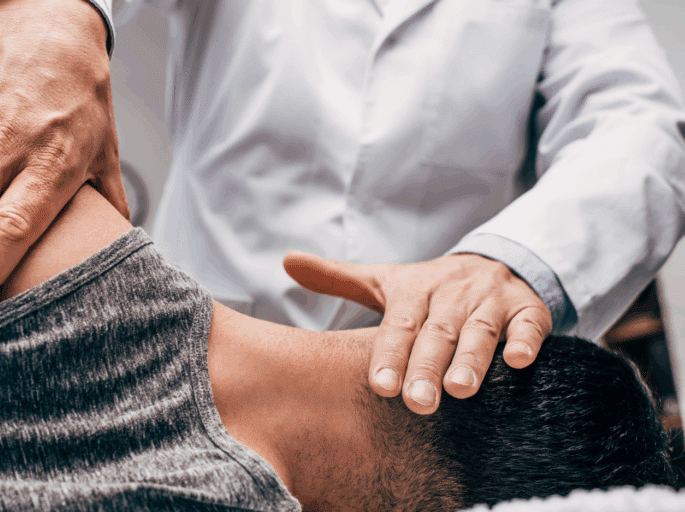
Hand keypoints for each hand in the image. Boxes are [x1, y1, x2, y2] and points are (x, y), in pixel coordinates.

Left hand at [283, 252, 551, 414]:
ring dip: (471, 359)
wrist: (495, 263)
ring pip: (480, 331)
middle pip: (437, 333)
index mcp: (414, 290)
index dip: (389, 355)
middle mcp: (451, 294)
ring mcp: (491, 300)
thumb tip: (286, 260)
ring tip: (461, 390)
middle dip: (427, 368)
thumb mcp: (385, 281)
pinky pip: (529, 324)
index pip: (398, 325)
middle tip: (417, 404)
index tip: (381, 387)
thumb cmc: (429, 290)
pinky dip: (526, 341)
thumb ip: (338, 278)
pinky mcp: (528, 309)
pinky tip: (519, 362)